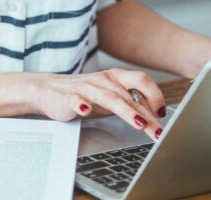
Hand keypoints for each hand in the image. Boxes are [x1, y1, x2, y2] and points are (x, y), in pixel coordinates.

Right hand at [28, 68, 165, 140]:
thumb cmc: (84, 94)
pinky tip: (86, 111)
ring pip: (109, 98)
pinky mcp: (68, 97)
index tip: (162, 114)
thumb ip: (130, 100)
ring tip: (139, 124)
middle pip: (129, 96)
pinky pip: (76, 100)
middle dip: (147, 115)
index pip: (141, 80)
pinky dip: (82, 104)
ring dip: (126, 111)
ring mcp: (86, 88)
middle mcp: (103, 80)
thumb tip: (156, 113)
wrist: (48, 90)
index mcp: (115, 77)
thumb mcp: (110, 95)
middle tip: (159, 132)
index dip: (155, 95)